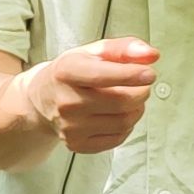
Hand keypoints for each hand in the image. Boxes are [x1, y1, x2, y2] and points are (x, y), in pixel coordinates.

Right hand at [22, 40, 157, 154]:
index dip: (132, 75)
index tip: (149, 73)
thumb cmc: (71, 73)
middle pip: (120, 101)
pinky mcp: (77, 144)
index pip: (103, 76)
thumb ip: (124, 48)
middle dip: (141, 92)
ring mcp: (70, 127)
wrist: (42, 99)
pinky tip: (119, 114)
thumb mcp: (92, 52)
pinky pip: (118, 138)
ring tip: (130, 98)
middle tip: (142, 85)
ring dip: (137, 109)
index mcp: (66, 72)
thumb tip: (151, 55)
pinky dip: (127, 126)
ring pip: (124, 122)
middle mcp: (66, 102)